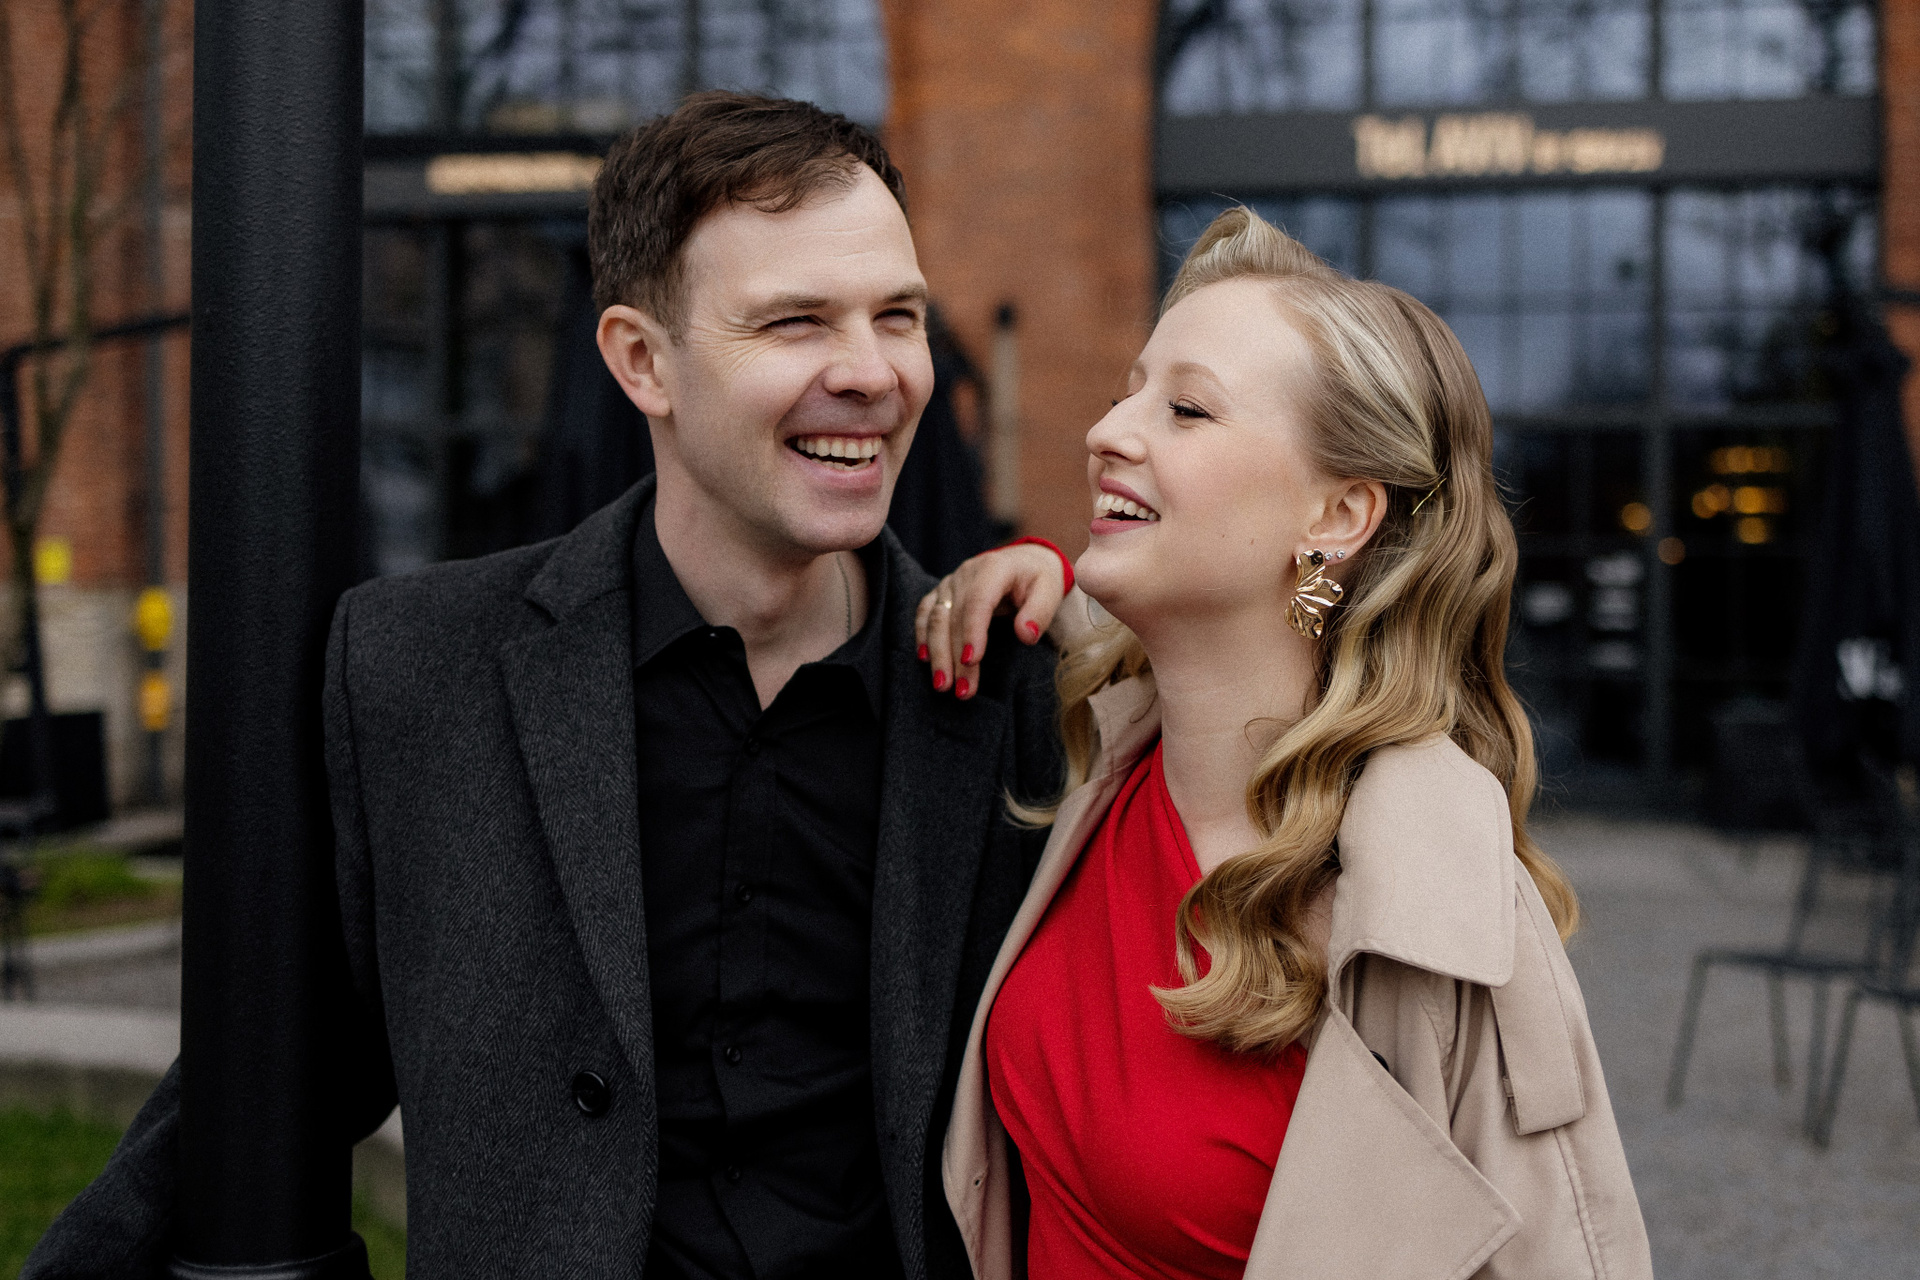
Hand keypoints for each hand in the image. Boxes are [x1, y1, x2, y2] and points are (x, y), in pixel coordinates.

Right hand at [914, 544, 1067, 698]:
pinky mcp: (941, 593)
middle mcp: (967, 573)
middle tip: (962, 690)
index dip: (972, 631)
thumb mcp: (1050, 590)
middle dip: (954, 655)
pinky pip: (925, 613)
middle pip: (954, 616)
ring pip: (935, 618)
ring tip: (943, 684)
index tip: (971, 661)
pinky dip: (922, 636)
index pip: (977, 602)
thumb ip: (1040, 612)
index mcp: (994, 569)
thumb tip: (1026, 635)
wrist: (1025, 562)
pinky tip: (925, 659)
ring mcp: (950, 582)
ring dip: (938, 653)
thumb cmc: (1038, 579)